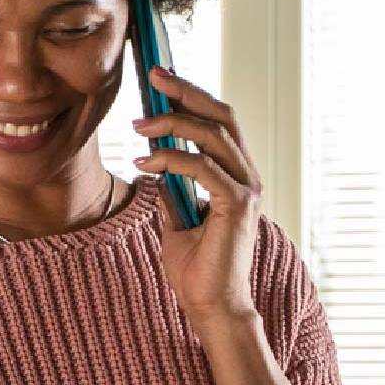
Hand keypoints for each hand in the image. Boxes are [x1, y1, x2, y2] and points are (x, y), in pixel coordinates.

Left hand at [134, 66, 261, 325]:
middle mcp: (246, 176)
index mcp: (235, 176)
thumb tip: (155, 166)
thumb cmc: (196, 269)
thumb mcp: (175, 221)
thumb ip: (172, 191)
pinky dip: (172, 159)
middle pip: (221, 117)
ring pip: (213, 136)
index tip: (161, 80)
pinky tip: (145, 162)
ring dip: (172, 124)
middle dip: (186, 92)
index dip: (192, 96)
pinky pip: (203, 168)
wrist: (209, 306)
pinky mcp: (238, 205)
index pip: (218, 122)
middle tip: (153, 78)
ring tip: (139, 126)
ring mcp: (246, 189)